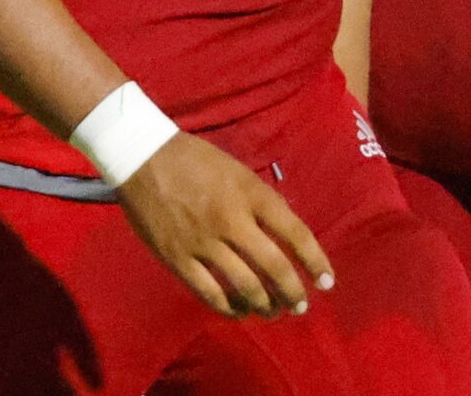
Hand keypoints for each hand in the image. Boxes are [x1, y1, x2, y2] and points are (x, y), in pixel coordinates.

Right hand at [117, 131, 334, 319]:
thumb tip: (283, 236)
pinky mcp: (178, 258)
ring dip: (264, 304)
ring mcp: (204, 242)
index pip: (295, 233)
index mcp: (252, 194)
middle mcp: (232, 221)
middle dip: (292, 292)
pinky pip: (209, 292)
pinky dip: (229, 308)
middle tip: (300, 306)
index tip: (327, 281)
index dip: (315, 260)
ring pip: (244, 285)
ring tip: (273, 312)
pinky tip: (239, 312)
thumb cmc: (195, 159)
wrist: (143, 157)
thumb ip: (261, 202)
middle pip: (273, 266)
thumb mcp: (239, 171)